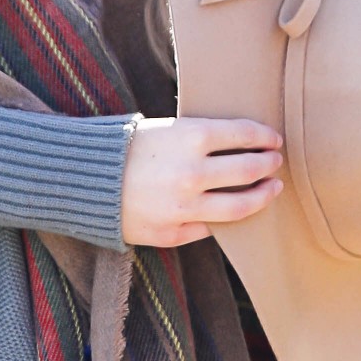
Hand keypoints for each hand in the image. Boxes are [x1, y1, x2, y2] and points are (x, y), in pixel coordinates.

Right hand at [121, 116, 284, 248]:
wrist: (85, 182)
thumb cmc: (125, 149)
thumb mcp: (164, 128)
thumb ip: (201, 136)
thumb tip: (242, 142)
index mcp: (190, 137)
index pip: (245, 135)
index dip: (265, 137)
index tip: (274, 139)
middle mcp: (192, 173)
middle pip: (250, 170)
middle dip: (269, 164)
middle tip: (275, 162)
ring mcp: (184, 207)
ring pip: (240, 206)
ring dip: (263, 196)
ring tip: (272, 189)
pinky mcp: (173, 232)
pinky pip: (211, 227)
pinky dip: (226, 218)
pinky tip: (234, 209)